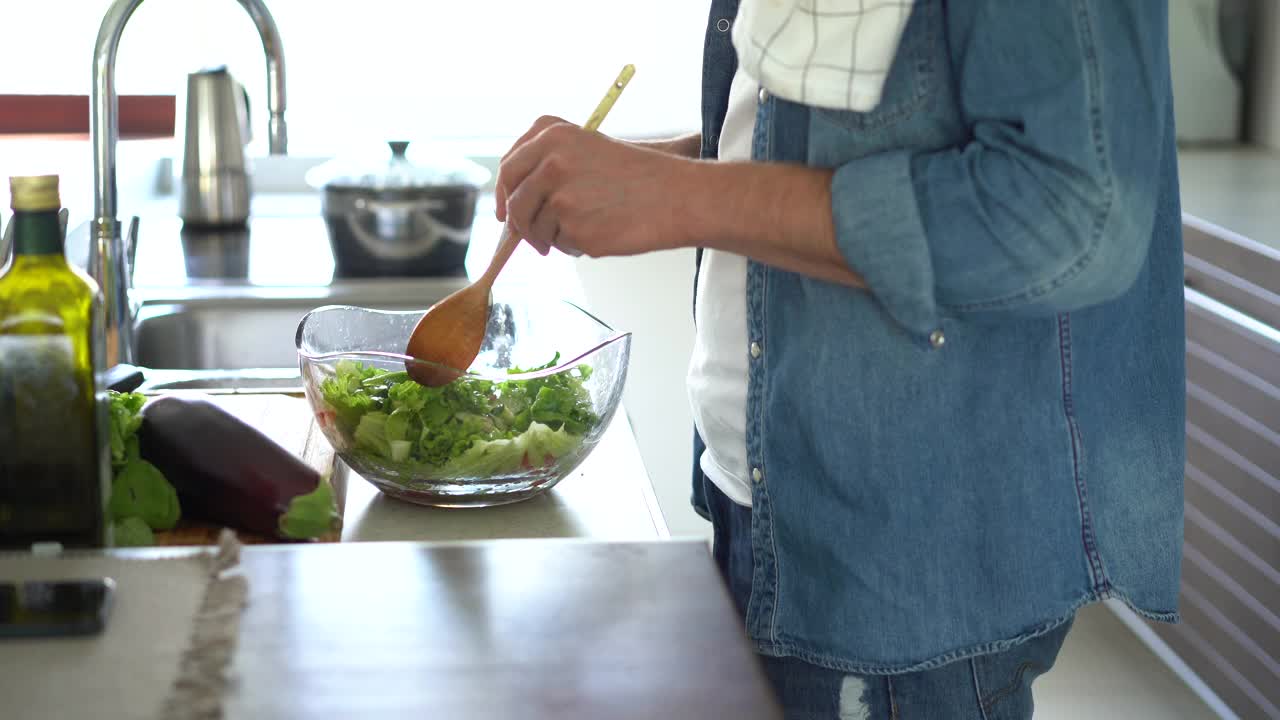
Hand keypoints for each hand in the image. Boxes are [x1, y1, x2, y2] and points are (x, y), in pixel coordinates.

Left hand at [495, 116, 695, 256]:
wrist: (676, 196)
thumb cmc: (639, 176)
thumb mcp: (589, 148)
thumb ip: (549, 163)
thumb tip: (515, 200)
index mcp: (552, 135)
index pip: (509, 167)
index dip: (505, 193)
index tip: (505, 209)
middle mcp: (551, 162)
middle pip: (514, 202)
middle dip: (519, 224)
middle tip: (530, 237)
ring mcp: (560, 196)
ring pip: (535, 229)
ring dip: (553, 237)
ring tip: (589, 226)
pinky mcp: (572, 227)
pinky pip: (560, 245)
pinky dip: (575, 246)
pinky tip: (603, 231)